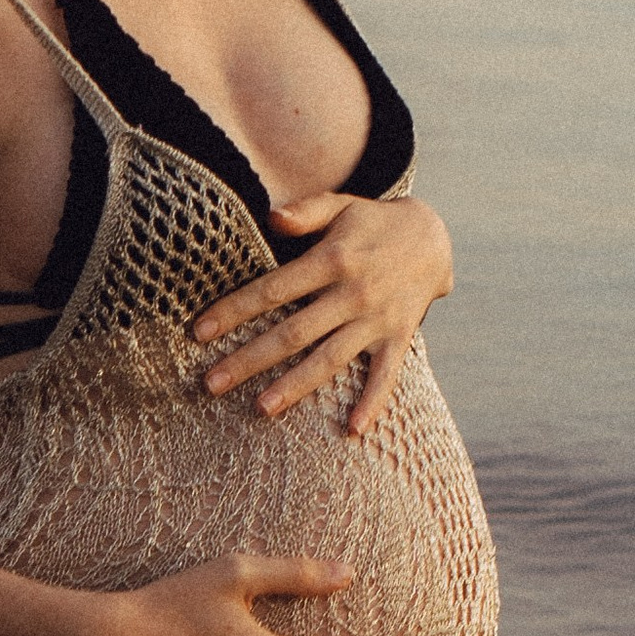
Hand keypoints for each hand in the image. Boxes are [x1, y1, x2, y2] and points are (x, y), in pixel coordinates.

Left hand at [192, 192, 453, 435]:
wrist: (434, 237)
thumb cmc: (372, 222)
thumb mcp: (341, 205)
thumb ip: (305, 211)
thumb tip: (270, 217)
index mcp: (333, 259)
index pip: (274, 289)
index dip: (235, 310)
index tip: (200, 332)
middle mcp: (354, 292)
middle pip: (294, 332)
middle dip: (250, 358)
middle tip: (211, 383)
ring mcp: (377, 319)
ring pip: (330, 358)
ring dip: (296, 385)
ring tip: (261, 408)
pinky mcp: (399, 338)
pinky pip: (386, 375)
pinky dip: (372, 402)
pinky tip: (352, 430)